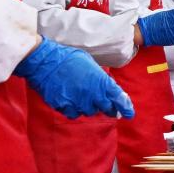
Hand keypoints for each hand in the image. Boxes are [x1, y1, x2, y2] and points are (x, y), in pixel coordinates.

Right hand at [14, 38, 133, 118]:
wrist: (44, 61)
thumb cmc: (69, 58)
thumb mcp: (91, 65)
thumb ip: (102, 79)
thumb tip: (110, 90)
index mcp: (102, 82)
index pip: (119, 99)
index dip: (125, 108)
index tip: (129, 114)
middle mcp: (94, 94)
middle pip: (106, 109)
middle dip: (108, 108)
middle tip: (106, 107)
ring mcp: (79, 102)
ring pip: (90, 112)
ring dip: (89, 107)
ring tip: (81, 95)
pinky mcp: (65, 106)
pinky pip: (74, 114)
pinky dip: (74, 109)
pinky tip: (70, 100)